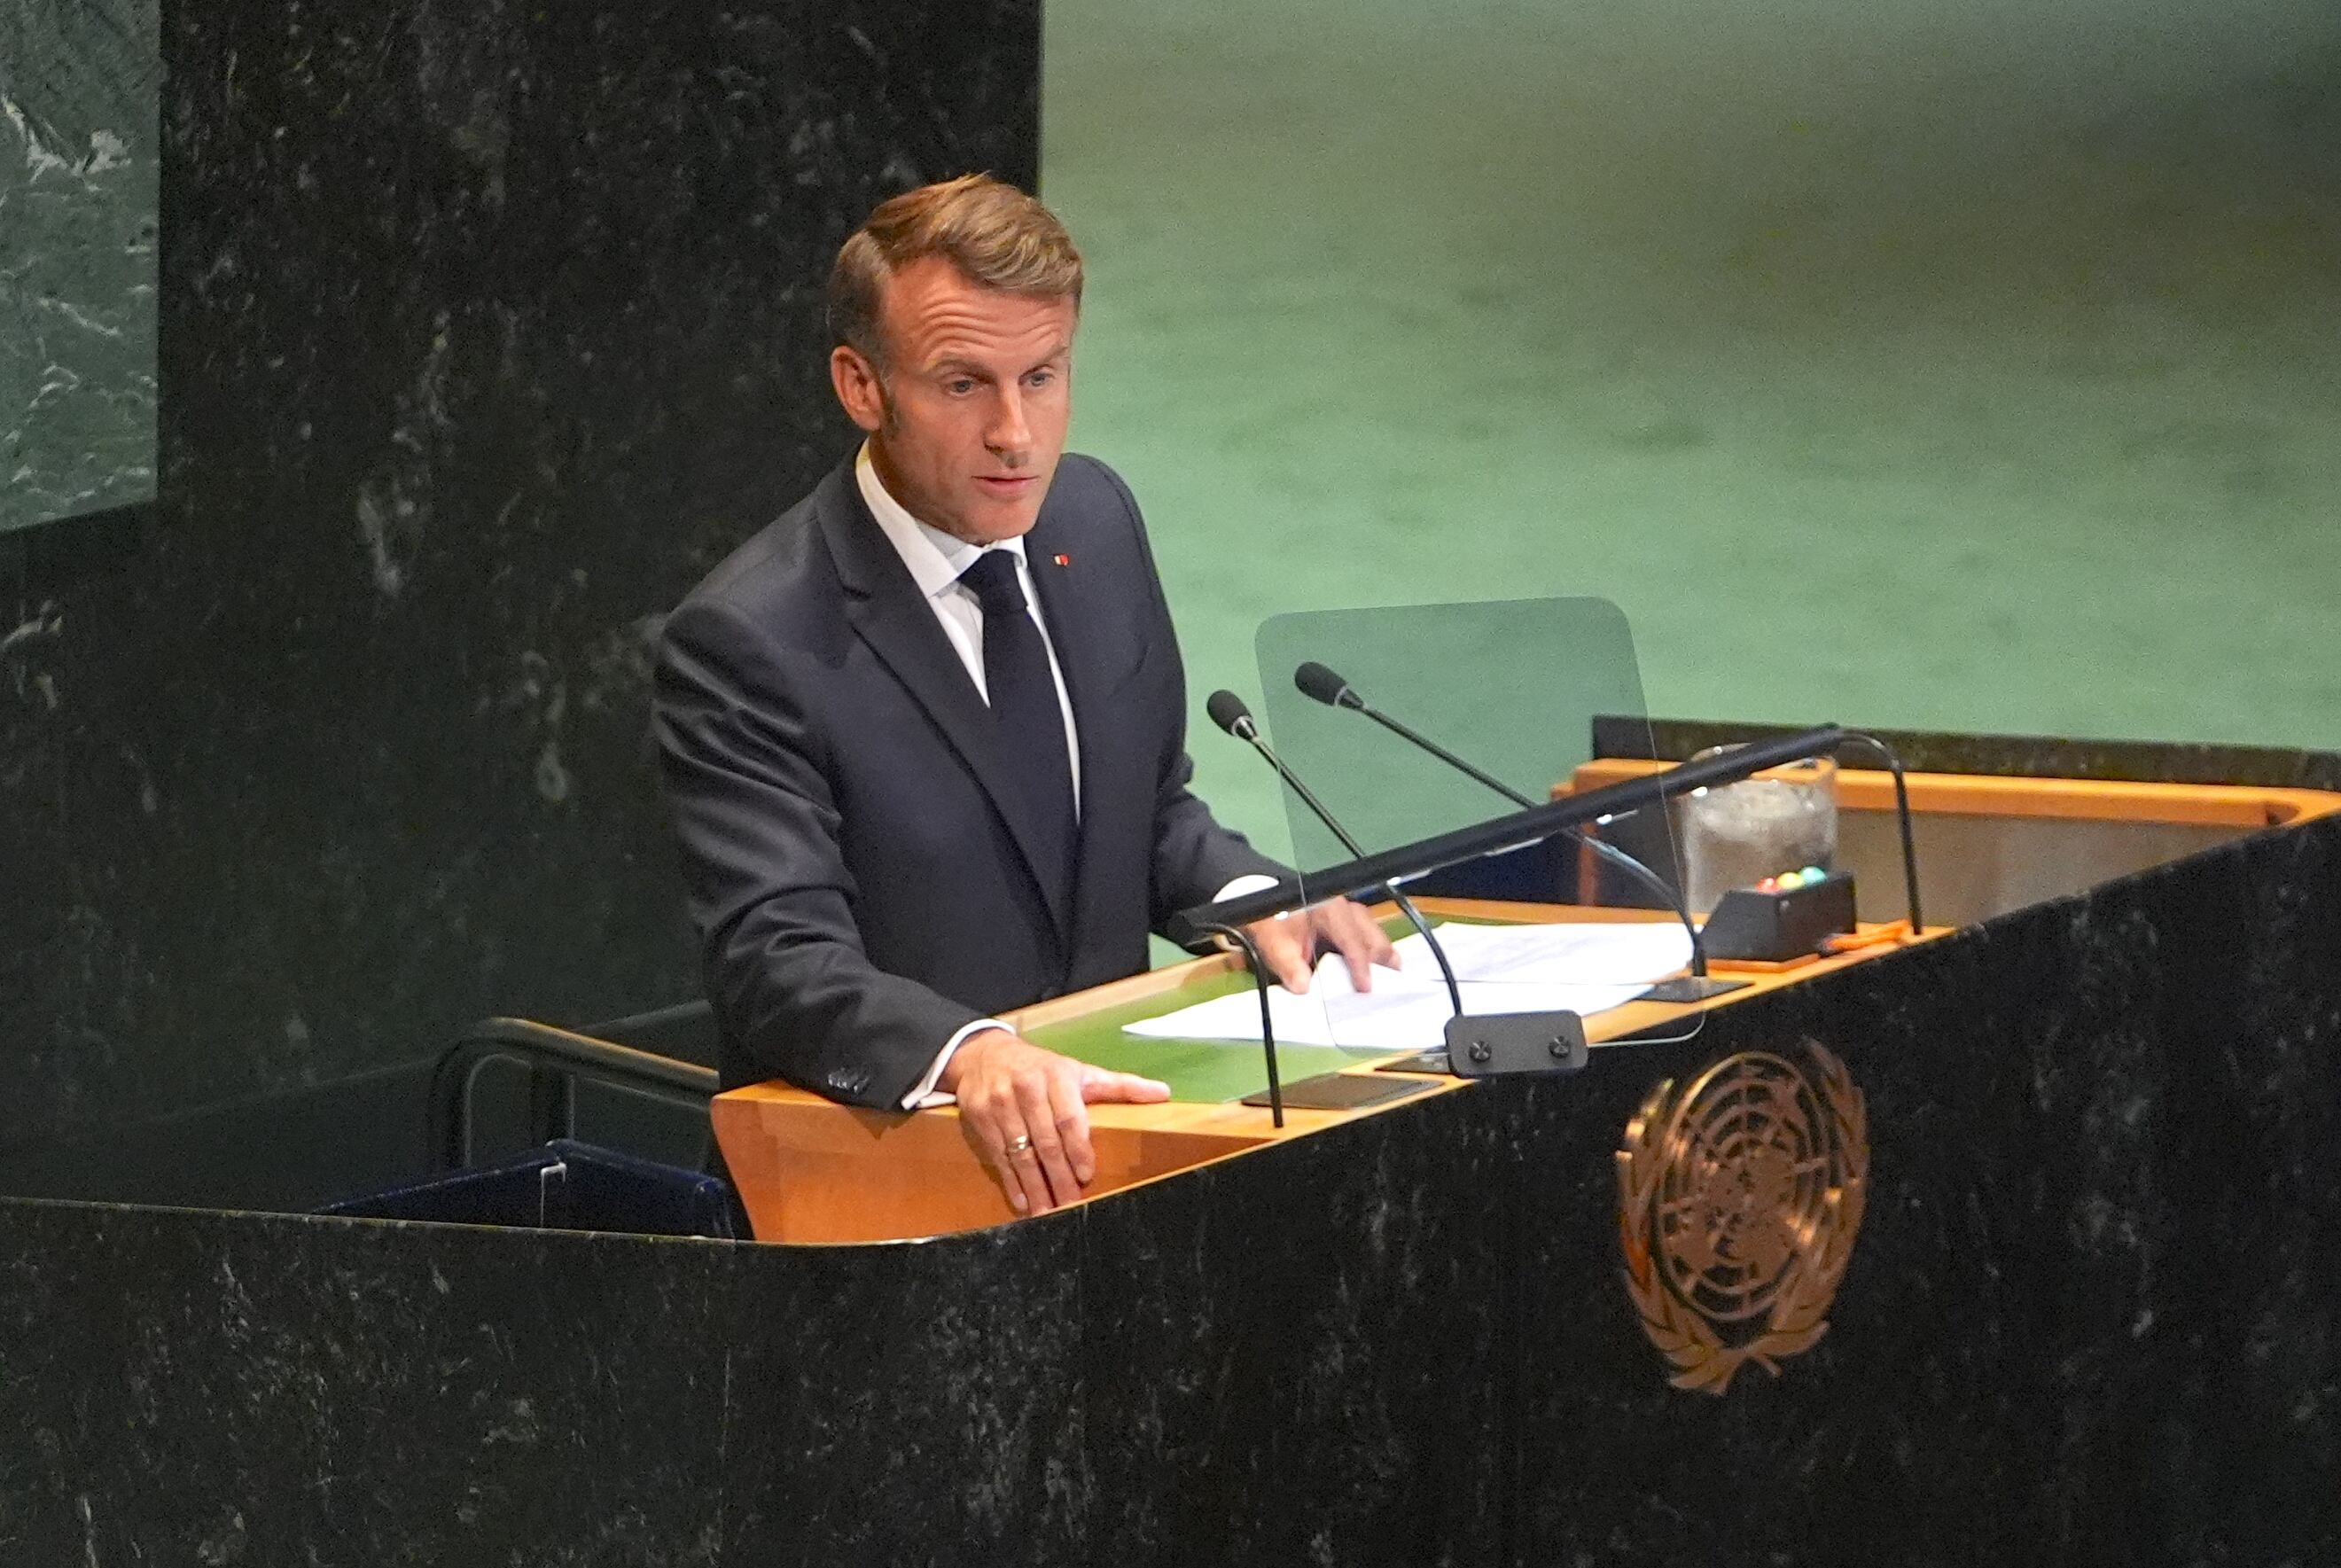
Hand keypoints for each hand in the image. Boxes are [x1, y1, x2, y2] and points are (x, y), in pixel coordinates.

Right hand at [940, 1029, 1170, 1214]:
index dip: (1078, 1148)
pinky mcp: (978, 1116)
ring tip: (1047, 1212)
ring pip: (1020, 1153)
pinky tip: (1023, 1201)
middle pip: (1044, 1140)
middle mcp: (1025, 1087)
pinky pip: (997, 1155)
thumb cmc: (1042, 1069)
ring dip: (1035, 1186)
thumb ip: (1121, 1086)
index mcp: (1056, 1075)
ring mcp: (998, 1102)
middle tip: (1070, 1205)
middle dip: (1058, 1177)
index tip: (1086, 1175)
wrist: (985, 1055)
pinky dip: (1011, 1181)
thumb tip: (1163, 1094)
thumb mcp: (1081, 1072)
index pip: (1068, 1117)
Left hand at [1243, 898, 1400, 993]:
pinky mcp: (1345, 920)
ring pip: (1373, 932)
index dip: (1360, 966)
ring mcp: (1346, 912)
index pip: (1352, 940)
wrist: (1262, 900)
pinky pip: (1365, 934)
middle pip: (1372, 934)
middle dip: (1383, 959)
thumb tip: (1303, 987)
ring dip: (1380, 955)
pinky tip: (1376, 967)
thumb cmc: (1271, 918)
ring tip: (1389, 978)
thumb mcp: (1273, 942)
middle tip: (1390, 986)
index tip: (1365, 987)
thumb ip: (1287, 965)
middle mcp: (1343, 908)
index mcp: (1328, 910)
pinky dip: (1371, 951)